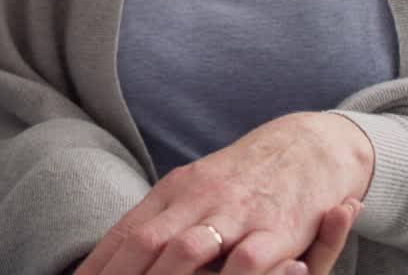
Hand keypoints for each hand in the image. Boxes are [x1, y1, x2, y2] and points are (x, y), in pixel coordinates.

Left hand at [76, 113, 372, 274]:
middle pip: (146, 241)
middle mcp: (198, 199)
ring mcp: (235, 214)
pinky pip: (245, 260)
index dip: (97, 263)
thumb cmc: (246, 178)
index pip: (125, 231)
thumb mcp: (197, 189)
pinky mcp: (275, 230)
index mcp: (175, 190)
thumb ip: (161, 219)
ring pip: (188, 249)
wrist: (309, 144)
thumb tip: (116, 253)